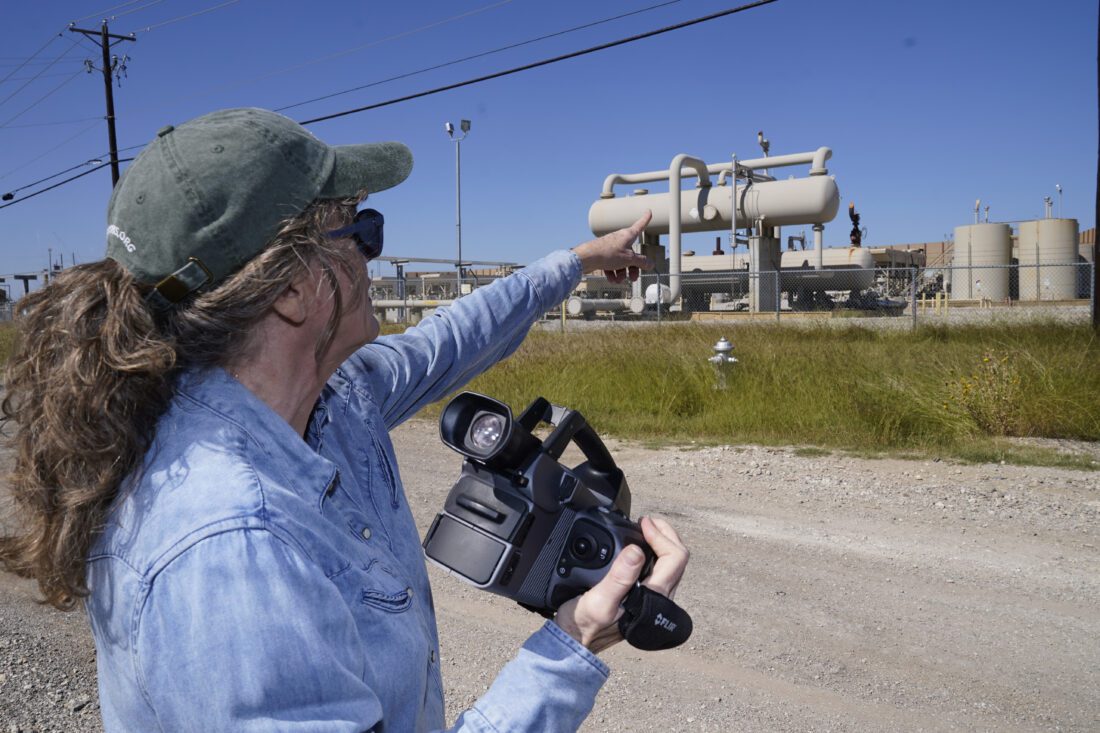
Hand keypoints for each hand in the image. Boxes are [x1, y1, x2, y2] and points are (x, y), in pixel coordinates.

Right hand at [553, 516, 688, 653]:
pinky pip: (658, 570)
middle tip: (646, 520)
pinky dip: (652, 552)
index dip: (662, 535)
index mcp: (653, 598)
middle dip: (665, 534)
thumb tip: (637, 551)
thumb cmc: (584, 625)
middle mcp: (658, 598)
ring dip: (660, 542)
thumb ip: (618, 578)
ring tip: (643, 528)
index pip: (675, 558)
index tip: (643, 523)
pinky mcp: (643, 597)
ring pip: (670, 564)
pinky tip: (636, 547)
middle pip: (677, 558)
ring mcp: (653, 598)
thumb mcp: (598, 601)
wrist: (574, 642)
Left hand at [571, 211, 653, 283]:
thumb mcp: (629, 259)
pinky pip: (611, 264)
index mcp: (628, 235)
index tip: (649, 211)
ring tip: (619, 280)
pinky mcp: (603, 255)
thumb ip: (641, 262)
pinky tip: (612, 280)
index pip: (640, 226)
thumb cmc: (608, 253)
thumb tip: (650, 264)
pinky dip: (613, 273)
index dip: (645, 219)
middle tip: (633, 278)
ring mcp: (611, 247)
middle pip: (632, 254)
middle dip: (633, 268)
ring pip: (621, 261)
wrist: (586, 258)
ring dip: (622, 273)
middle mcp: (620, 239)